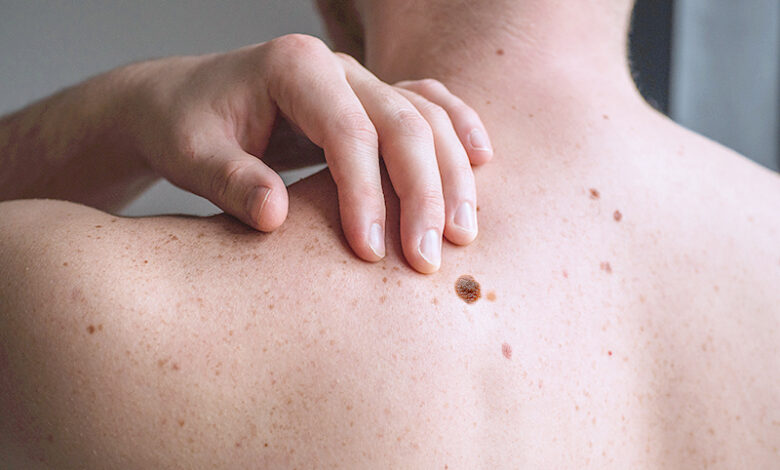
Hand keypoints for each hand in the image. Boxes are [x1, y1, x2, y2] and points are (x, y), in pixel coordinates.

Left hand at [124, 34, 492, 272]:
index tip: (369, 253)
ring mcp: (359, 80)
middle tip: (428, 259)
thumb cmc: (185, 128)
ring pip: (426, 118)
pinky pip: (428, 106)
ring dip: (451, 176)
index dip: (365, 194)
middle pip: (403, 124)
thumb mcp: (190, 154)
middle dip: (422, 194)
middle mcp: (337, 67)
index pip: (349, 132)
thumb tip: (276, 216)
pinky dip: (457, 132)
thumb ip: (230, 181)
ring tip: (462, 234)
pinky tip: (482, 161)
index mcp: (294, 67)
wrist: (183, 103)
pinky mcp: (369, 101)